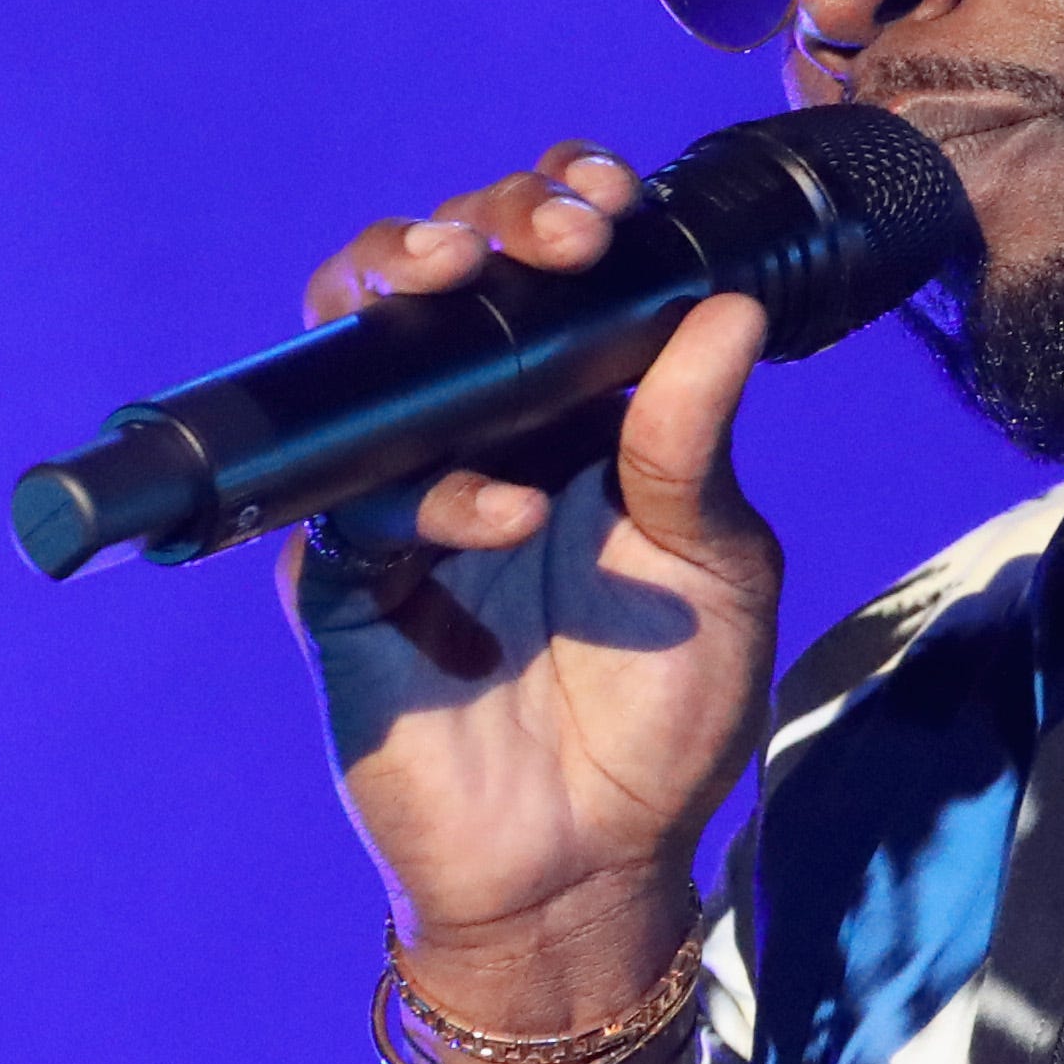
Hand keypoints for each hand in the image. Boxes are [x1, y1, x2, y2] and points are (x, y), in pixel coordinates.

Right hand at [294, 144, 779, 1021]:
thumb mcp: (716, 568)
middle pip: (437, 277)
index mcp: (571, 407)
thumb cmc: (664, 715)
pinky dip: (429, 492)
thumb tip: (720, 305)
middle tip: (548, 233)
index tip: (607, 198)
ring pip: (357, 350)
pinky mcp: (344, 580)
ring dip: (398, 290)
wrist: (594, 865)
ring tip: (463, 275)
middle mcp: (474, 430)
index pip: (544, 267)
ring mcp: (398, 497)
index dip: (559, 205)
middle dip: (482, 221)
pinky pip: (351, 499)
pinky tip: (503, 518)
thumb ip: (698, 444)